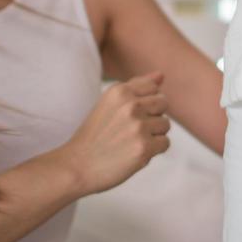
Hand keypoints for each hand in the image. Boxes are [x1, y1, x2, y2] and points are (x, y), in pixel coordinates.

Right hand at [62, 72, 170, 195]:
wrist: (77, 166)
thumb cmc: (95, 135)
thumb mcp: (110, 103)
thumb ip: (136, 86)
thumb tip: (161, 75)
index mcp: (120, 91)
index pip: (154, 87)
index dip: (145, 103)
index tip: (128, 115)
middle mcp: (130, 105)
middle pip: (163, 103)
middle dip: (152, 117)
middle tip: (130, 130)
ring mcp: (138, 126)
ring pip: (165, 124)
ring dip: (153, 135)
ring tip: (130, 142)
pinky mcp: (144, 147)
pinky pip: (165, 143)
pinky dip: (153, 150)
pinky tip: (134, 152)